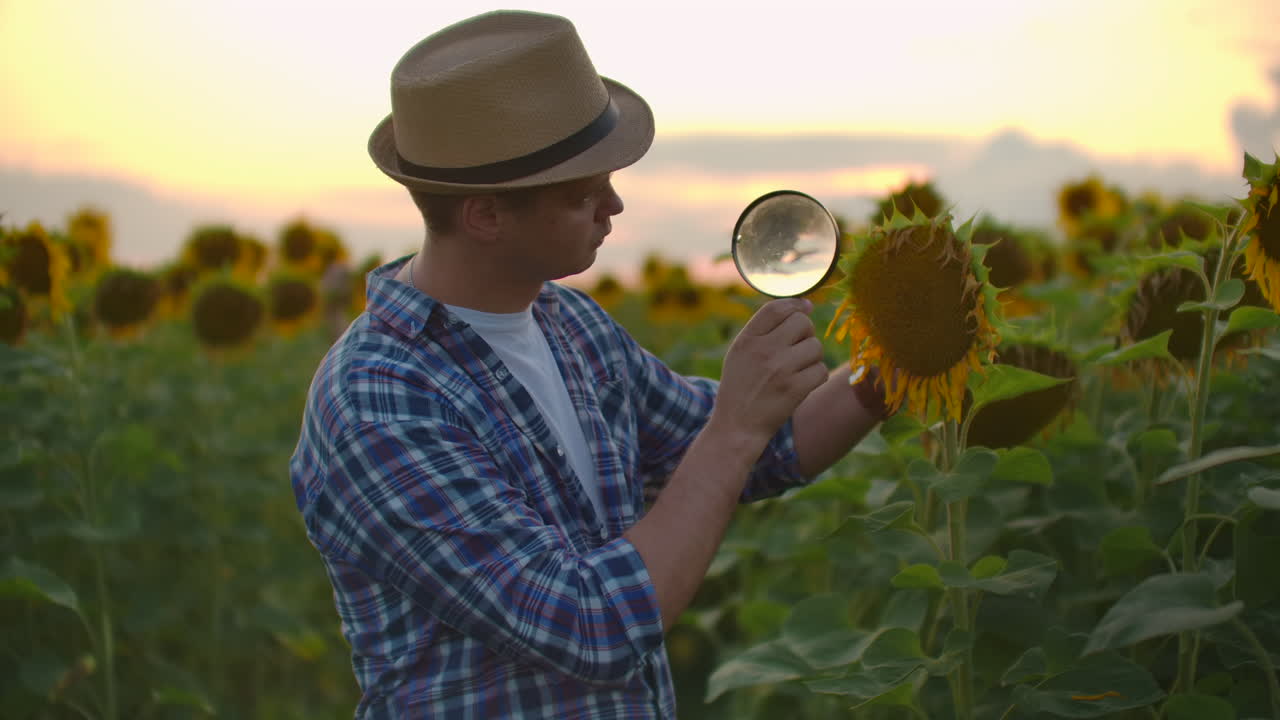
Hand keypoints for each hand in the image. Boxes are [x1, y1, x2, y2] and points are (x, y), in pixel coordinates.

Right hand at [710, 298, 828, 451]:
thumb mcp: (740, 353)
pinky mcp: (795, 389)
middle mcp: (763, 351)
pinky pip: (821, 370)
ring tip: (797, 369)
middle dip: (806, 333)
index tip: (804, 308)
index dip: (796, 304)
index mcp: (747, 340)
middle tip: (797, 348)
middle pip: (802, 323)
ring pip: (816, 347)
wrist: (737, 426)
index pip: (777, 308)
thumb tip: (806, 305)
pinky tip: (802, 384)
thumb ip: (765, 329)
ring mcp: (780, 370)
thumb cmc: (742, 386)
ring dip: (812, 358)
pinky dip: (816, 377)